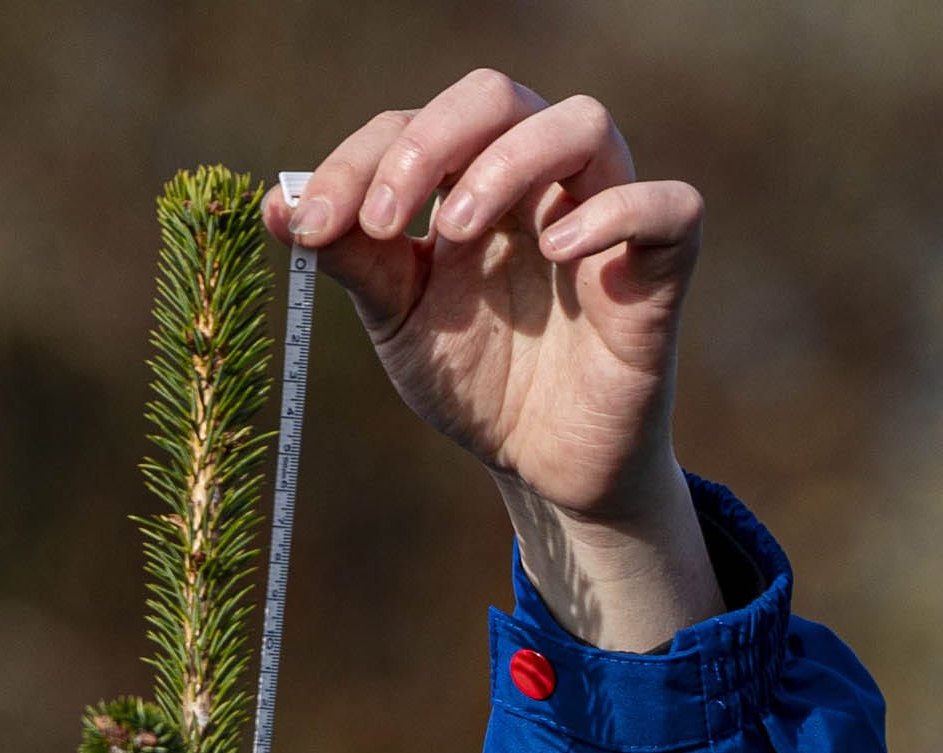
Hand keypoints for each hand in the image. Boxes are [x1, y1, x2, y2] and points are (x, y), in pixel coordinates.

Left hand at [280, 69, 726, 650]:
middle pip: (497, 95)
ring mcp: (603, 215)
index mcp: (470, 180)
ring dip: (508, 162)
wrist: (542, 467)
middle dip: (430, 142)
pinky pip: (669, 205)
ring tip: (455, 232)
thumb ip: (352, 258)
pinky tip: (557, 254)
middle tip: (386, 218)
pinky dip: (614, 213)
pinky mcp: (660, 268)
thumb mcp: (399, 318)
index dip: (357, 161)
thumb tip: (274, 205)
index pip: (413, 125)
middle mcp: (538, 181)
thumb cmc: (477, 377)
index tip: (312, 227)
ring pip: (583, 123)